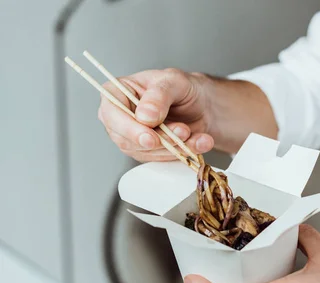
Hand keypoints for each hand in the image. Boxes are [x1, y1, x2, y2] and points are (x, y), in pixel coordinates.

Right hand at [98, 68, 214, 161]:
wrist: (202, 105)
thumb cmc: (182, 87)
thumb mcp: (174, 81)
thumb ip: (159, 95)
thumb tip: (144, 116)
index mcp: (117, 93)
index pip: (110, 113)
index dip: (128, 129)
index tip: (150, 138)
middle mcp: (120, 118)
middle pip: (127, 139)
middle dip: (159, 139)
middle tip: (183, 131)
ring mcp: (133, 138)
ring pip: (147, 152)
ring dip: (174, 146)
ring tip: (192, 131)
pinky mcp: (149, 152)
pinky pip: (163, 159)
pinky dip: (185, 152)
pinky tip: (199, 141)